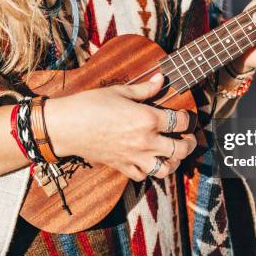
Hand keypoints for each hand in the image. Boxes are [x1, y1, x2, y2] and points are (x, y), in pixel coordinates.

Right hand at [43, 74, 195, 180]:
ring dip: (173, 162)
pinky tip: (148, 161)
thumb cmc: (90, 104)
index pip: (180, 122)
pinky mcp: (122, 167)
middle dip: (189, 144)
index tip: (184, 116)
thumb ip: (144, 89)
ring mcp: (134, 157)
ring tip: (172, 154)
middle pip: (180, 149)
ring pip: (166, 169)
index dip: (187, 118)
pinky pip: (142, 176)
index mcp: (147, 118)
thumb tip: (161, 79)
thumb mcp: (120, 91)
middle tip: (189, 139)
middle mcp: (145, 141)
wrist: (66, 126)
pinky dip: (148, 171)